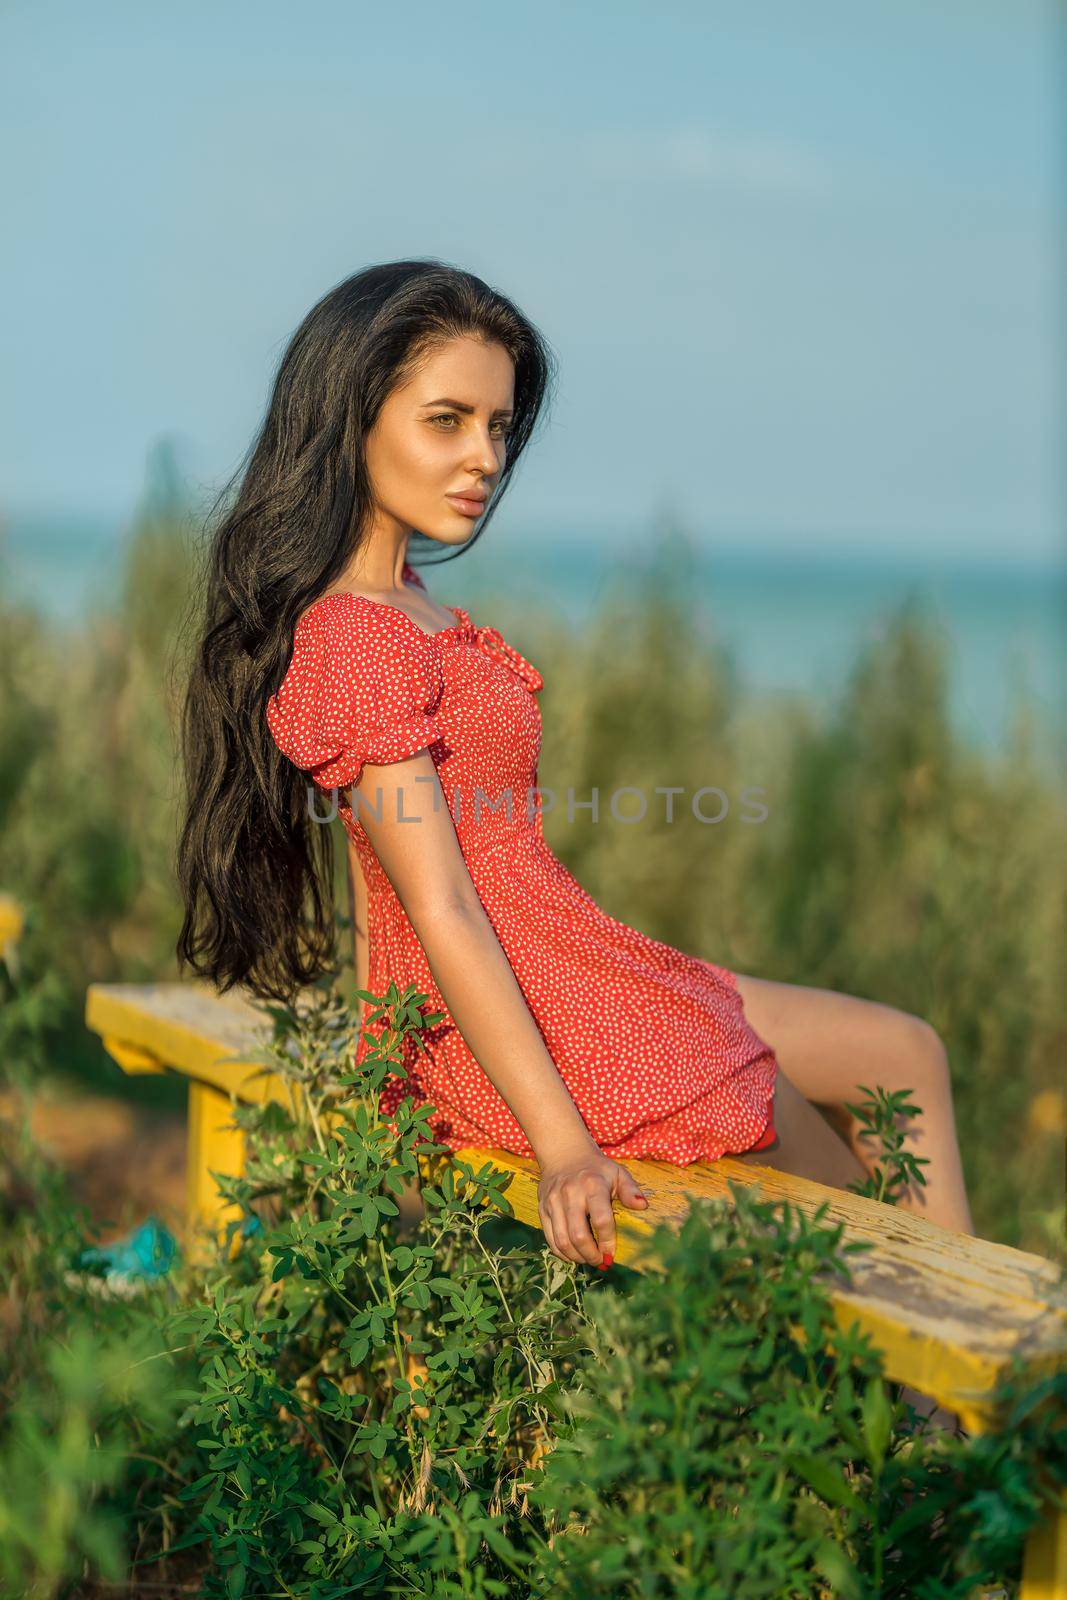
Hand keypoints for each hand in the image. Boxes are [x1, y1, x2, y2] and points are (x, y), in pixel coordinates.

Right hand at [535, 1143, 649, 1265]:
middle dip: (591, 1255)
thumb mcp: (617, 1173)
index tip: (612, 1253)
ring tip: (588, 1259)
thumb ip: (630, 1190)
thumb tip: (643, 1206)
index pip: (601, 1220)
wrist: (564, 1153)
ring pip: (562, 1241)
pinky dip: (562, 1252)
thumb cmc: (596, 1169)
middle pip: (578, 1235)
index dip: (608, 1242)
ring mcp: (553, 1201)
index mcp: (592, 1185)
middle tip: (600, 1261)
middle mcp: (570, 1193)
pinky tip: (574, 1254)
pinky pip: (550, 1238)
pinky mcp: (543, 1208)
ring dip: (577, 1257)